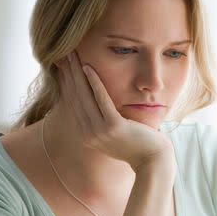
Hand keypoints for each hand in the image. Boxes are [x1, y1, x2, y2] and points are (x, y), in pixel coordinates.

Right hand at [57, 50, 171, 170]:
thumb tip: (97, 105)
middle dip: (68, 73)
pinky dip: (94, 82)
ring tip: (72, 54)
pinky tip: (88, 67)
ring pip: (84, 96)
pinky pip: (101, 100)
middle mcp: (89, 134)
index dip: (66, 82)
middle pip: (75, 97)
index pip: (73, 104)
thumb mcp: (113, 135)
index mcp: (86, 135)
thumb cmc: (137, 145)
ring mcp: (100, 131)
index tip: (63, 64)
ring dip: (77, 73)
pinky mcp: (114, 126)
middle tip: (64, 53)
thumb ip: (102, 123)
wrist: (153, 161)